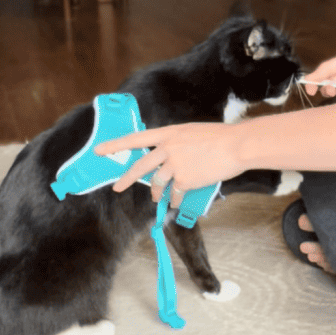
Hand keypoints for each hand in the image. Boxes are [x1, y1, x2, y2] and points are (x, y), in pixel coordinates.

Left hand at [95, 122, 243, 206]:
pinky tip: (176, 202)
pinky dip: (174, 200)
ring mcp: (175, 165)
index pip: (136, 138)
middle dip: (126, 178)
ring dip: (155, 193)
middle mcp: (168, 148)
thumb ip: (176, 143)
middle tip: (117, 186)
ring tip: (156, 198)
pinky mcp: (185, 180)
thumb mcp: (192, 132)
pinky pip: (174, 194)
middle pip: (140, 166)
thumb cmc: (219, 137)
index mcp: (168, 133)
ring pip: (157, 183)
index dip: (115, 145)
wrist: (236, 146)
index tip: (99, 150)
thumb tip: (168, 157)